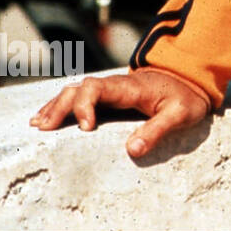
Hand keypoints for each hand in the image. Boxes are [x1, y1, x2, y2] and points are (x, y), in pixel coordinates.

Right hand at [29, 68, 211, 157]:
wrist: (191, 80)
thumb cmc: (187, 98)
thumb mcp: (181, 114)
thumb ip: (158, 130)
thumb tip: (132, 150)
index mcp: (131, 88)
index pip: (97, 88)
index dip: (85, 105)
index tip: (86, 127)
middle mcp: (116, 85)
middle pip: (79, 88)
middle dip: (60, 107)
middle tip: (45, 128)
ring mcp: (111, 90)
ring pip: (75, 91)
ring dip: (56, 106)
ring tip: (39, 124)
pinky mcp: (109, 97)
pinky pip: (79, 97)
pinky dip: (61, 106)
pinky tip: (46, 118)